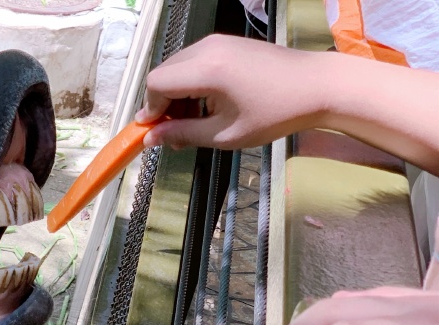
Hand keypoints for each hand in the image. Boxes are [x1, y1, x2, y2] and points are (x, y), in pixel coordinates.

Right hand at [136, 34, 324, 149]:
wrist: (316, 85)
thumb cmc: (275, 113)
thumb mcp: (225, 134)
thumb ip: (183, 134)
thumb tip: (151, 139)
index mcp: (207, 70)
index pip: (156, 84)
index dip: (150, 109)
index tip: (156, 132)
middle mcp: (208, 49)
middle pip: (164, 73)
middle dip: (162, 103)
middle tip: (176, 131)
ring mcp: (218, 42)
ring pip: (178, 67)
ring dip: (177, 94)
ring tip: (194, 120)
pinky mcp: (228, 43)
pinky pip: (195, 61)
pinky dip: (191, 83)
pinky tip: (208, 103)